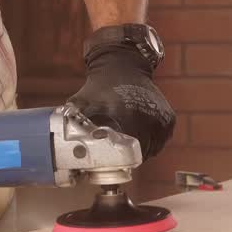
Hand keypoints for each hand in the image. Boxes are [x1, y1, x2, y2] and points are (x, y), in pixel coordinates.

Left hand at [67, 31, 175, 159]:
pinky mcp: (169, 119)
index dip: (117, 163)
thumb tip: (62, 144)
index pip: (126, 154)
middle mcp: (148, 118)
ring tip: (124, 143)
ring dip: (139, 150)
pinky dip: (149, 142)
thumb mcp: (81, 102)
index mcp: (127, 117)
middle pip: (140, 154)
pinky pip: (159, 141)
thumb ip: (72, 122)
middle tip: (114, 155)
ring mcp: (161, 120)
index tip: (108, 167)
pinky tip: (136, 133)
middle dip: (127, 157)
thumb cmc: (99, 87)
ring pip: (151, 149)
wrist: (123, 64)